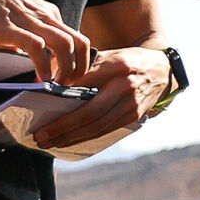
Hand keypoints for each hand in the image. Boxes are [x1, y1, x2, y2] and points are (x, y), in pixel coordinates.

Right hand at [0, 0, 91, 82]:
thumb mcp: (15, 15)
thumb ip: (23, 33)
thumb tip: (24, 56)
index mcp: (47, 13)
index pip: (76, 38)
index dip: (77, 60)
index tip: (68, 76)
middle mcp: (44, 15)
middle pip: (79, 42)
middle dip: (80, 67)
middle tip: (68, 84)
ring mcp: (28, 20)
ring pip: (64, 44)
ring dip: (66, 68)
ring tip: (57, 84)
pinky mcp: (9, 27)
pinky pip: (36, 46)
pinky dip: (43, 65)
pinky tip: (41, 79)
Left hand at [33, 47, 171, 151]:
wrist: (163, 70)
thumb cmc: (128, 61)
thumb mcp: (108, 56)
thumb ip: (83, 67)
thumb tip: (48, 81)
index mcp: (116, 67)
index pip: (83, 86)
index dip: (59, 101)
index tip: (37, 110)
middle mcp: (125, 86)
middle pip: (89, 113)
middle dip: (62, 128)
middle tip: (39, 136)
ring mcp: (131, 103)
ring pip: (97, 126)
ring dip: (70, 137)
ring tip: (48, 143)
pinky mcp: (134, 116)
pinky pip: (105, 130)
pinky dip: (84, 138)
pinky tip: (69, 141)